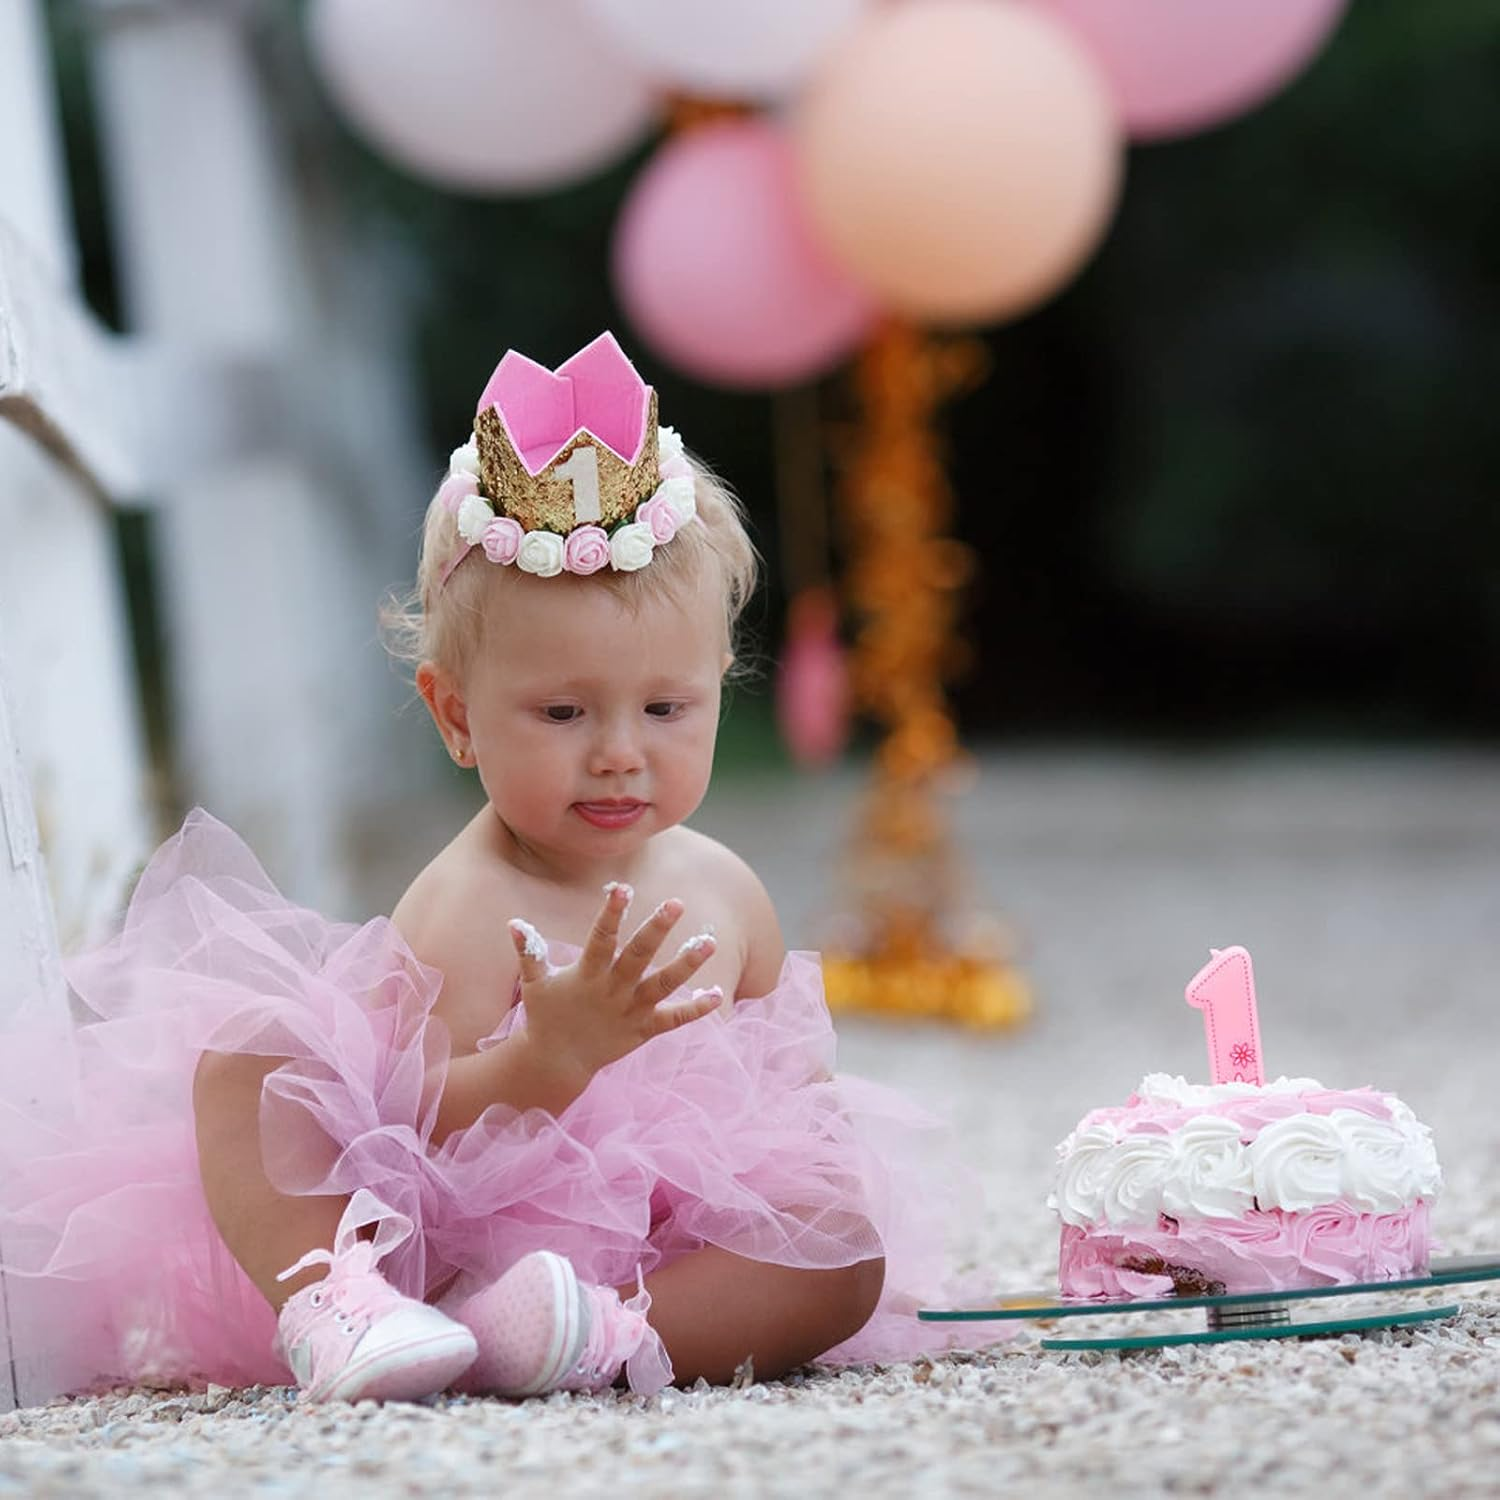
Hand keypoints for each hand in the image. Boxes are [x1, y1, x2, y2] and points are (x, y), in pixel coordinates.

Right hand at [507, 884, 720, 1084]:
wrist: (556, 1062)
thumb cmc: (546, 1014)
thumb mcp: (534, 983)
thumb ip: (529, 951)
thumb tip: (514, 922)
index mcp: (586, 974)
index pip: (600, 938)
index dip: (611, 914)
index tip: (623, 888)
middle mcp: (612, 990)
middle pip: (638, 956)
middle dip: (657, 929)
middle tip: (677, 903)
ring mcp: (630, 1011)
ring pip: (663, 985)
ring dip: (686, 965)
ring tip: (709, 943)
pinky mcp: (644, 1030)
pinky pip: (673, 1019)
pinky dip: (695, 1009)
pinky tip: (718, 994)